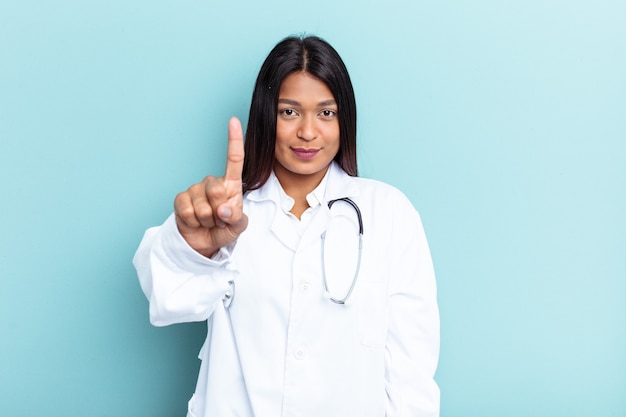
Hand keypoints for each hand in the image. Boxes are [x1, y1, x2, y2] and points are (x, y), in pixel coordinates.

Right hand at [174, 117, 247, 256]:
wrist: (203, 242)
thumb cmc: (224, 229)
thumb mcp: (238, 227)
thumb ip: (237, 218)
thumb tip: (225, 209)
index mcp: (230, 184)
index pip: (234, 160)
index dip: (234, 140)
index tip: (234, 120)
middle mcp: (212, 183)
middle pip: (216, 190)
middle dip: (219, 212)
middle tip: (219, 220)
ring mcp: (195, 190)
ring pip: (202, 207)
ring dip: (207, 221)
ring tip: (208, 222)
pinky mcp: (181, 199)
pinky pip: (188, 212)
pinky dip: (194, 223)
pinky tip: (196, 222)